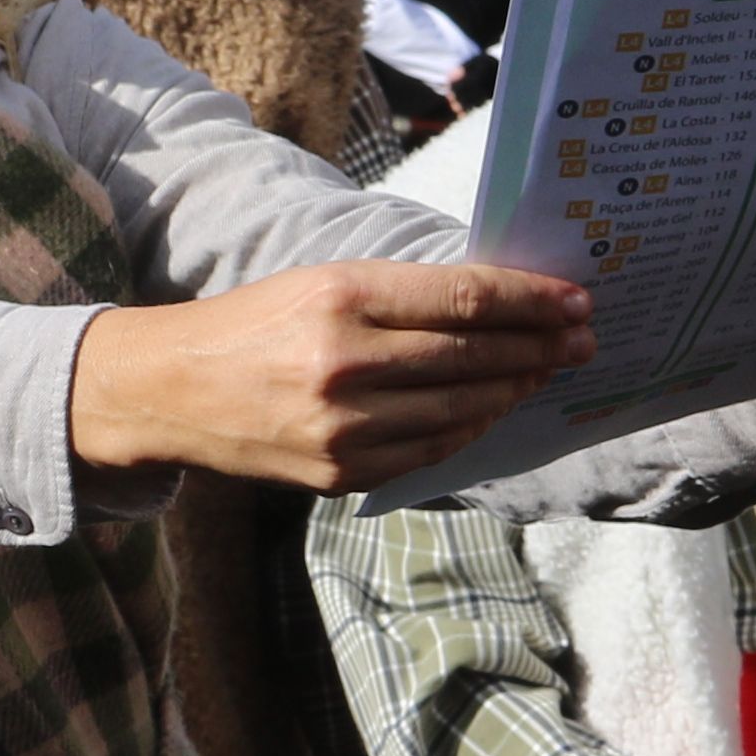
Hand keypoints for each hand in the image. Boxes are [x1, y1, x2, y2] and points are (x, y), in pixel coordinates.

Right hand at [66, 261, 591, 490]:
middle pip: (474, 356)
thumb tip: (497, 304)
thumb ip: (402, 295)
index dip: (532, 301)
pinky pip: (429, 451)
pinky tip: (492, 410)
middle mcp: (345, 363)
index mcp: (342, 297)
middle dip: (541, 347)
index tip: (576, 299)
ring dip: (514, 390)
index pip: (465, 298)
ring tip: (545, 372)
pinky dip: (470, 430)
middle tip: (585, 339)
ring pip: (461, 409)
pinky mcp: (338, 473)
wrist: (170, 391)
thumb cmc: (254, 324)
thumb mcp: (320, 282)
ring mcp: (343, 427)